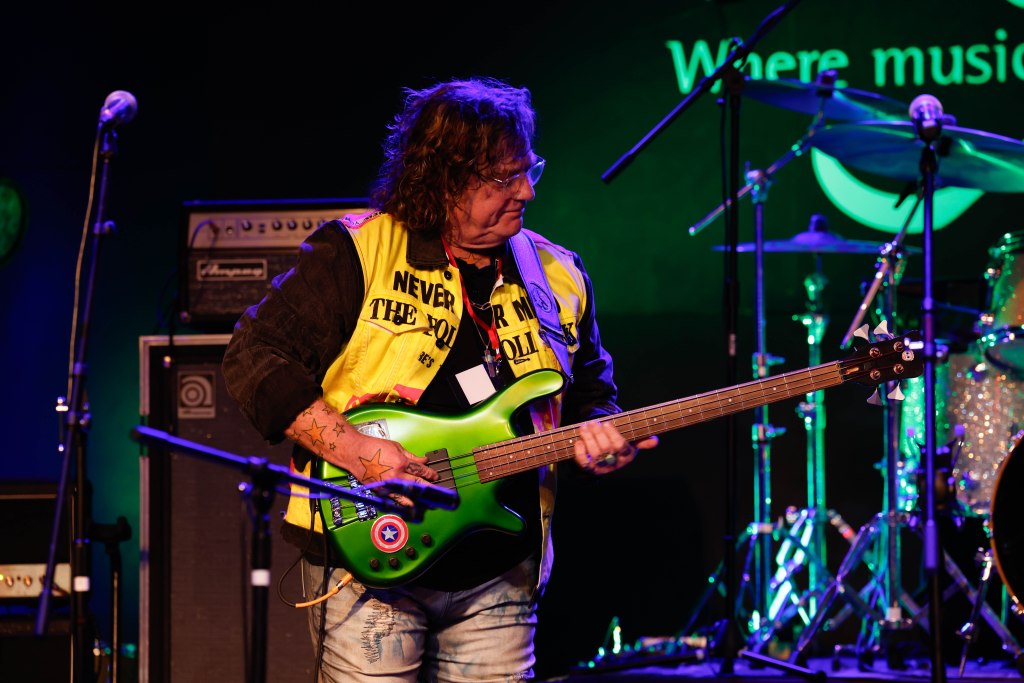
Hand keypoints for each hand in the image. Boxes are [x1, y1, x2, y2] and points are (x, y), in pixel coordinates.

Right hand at [286, 398, 439, 505]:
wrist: (354, 452)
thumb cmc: (373, 447)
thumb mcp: (395, 447)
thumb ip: (411, 456)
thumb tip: (423, 461)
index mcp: (402, 463)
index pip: (422, 471)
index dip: (431, 475)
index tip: (436, 477)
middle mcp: (396, 476)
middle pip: (418, 485)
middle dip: (429, 489)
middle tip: (437, 493)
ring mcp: (388, 485)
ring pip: (407, 497)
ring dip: (418, 501)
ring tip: (426, 504)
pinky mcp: (380, 491)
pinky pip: (394, 500)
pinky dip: (402, 504)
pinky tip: (408, 506)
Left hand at [572, 420, 657, 473]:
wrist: (607, 458)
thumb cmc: (620, 445)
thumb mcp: (633, 442)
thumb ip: (643, 440)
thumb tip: (655, 441)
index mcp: (626, 455)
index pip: (620, 446)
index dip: (613, 435)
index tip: (606, 423)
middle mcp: (614, 462)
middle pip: (606, 449)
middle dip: (598, 434)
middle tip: (593, 422)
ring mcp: (602, 467)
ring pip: (594, 454)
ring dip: (588, 438)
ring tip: (584, 427)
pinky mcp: (590, 469)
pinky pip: (584, 463)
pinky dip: (579, 452)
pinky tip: (579, 441)